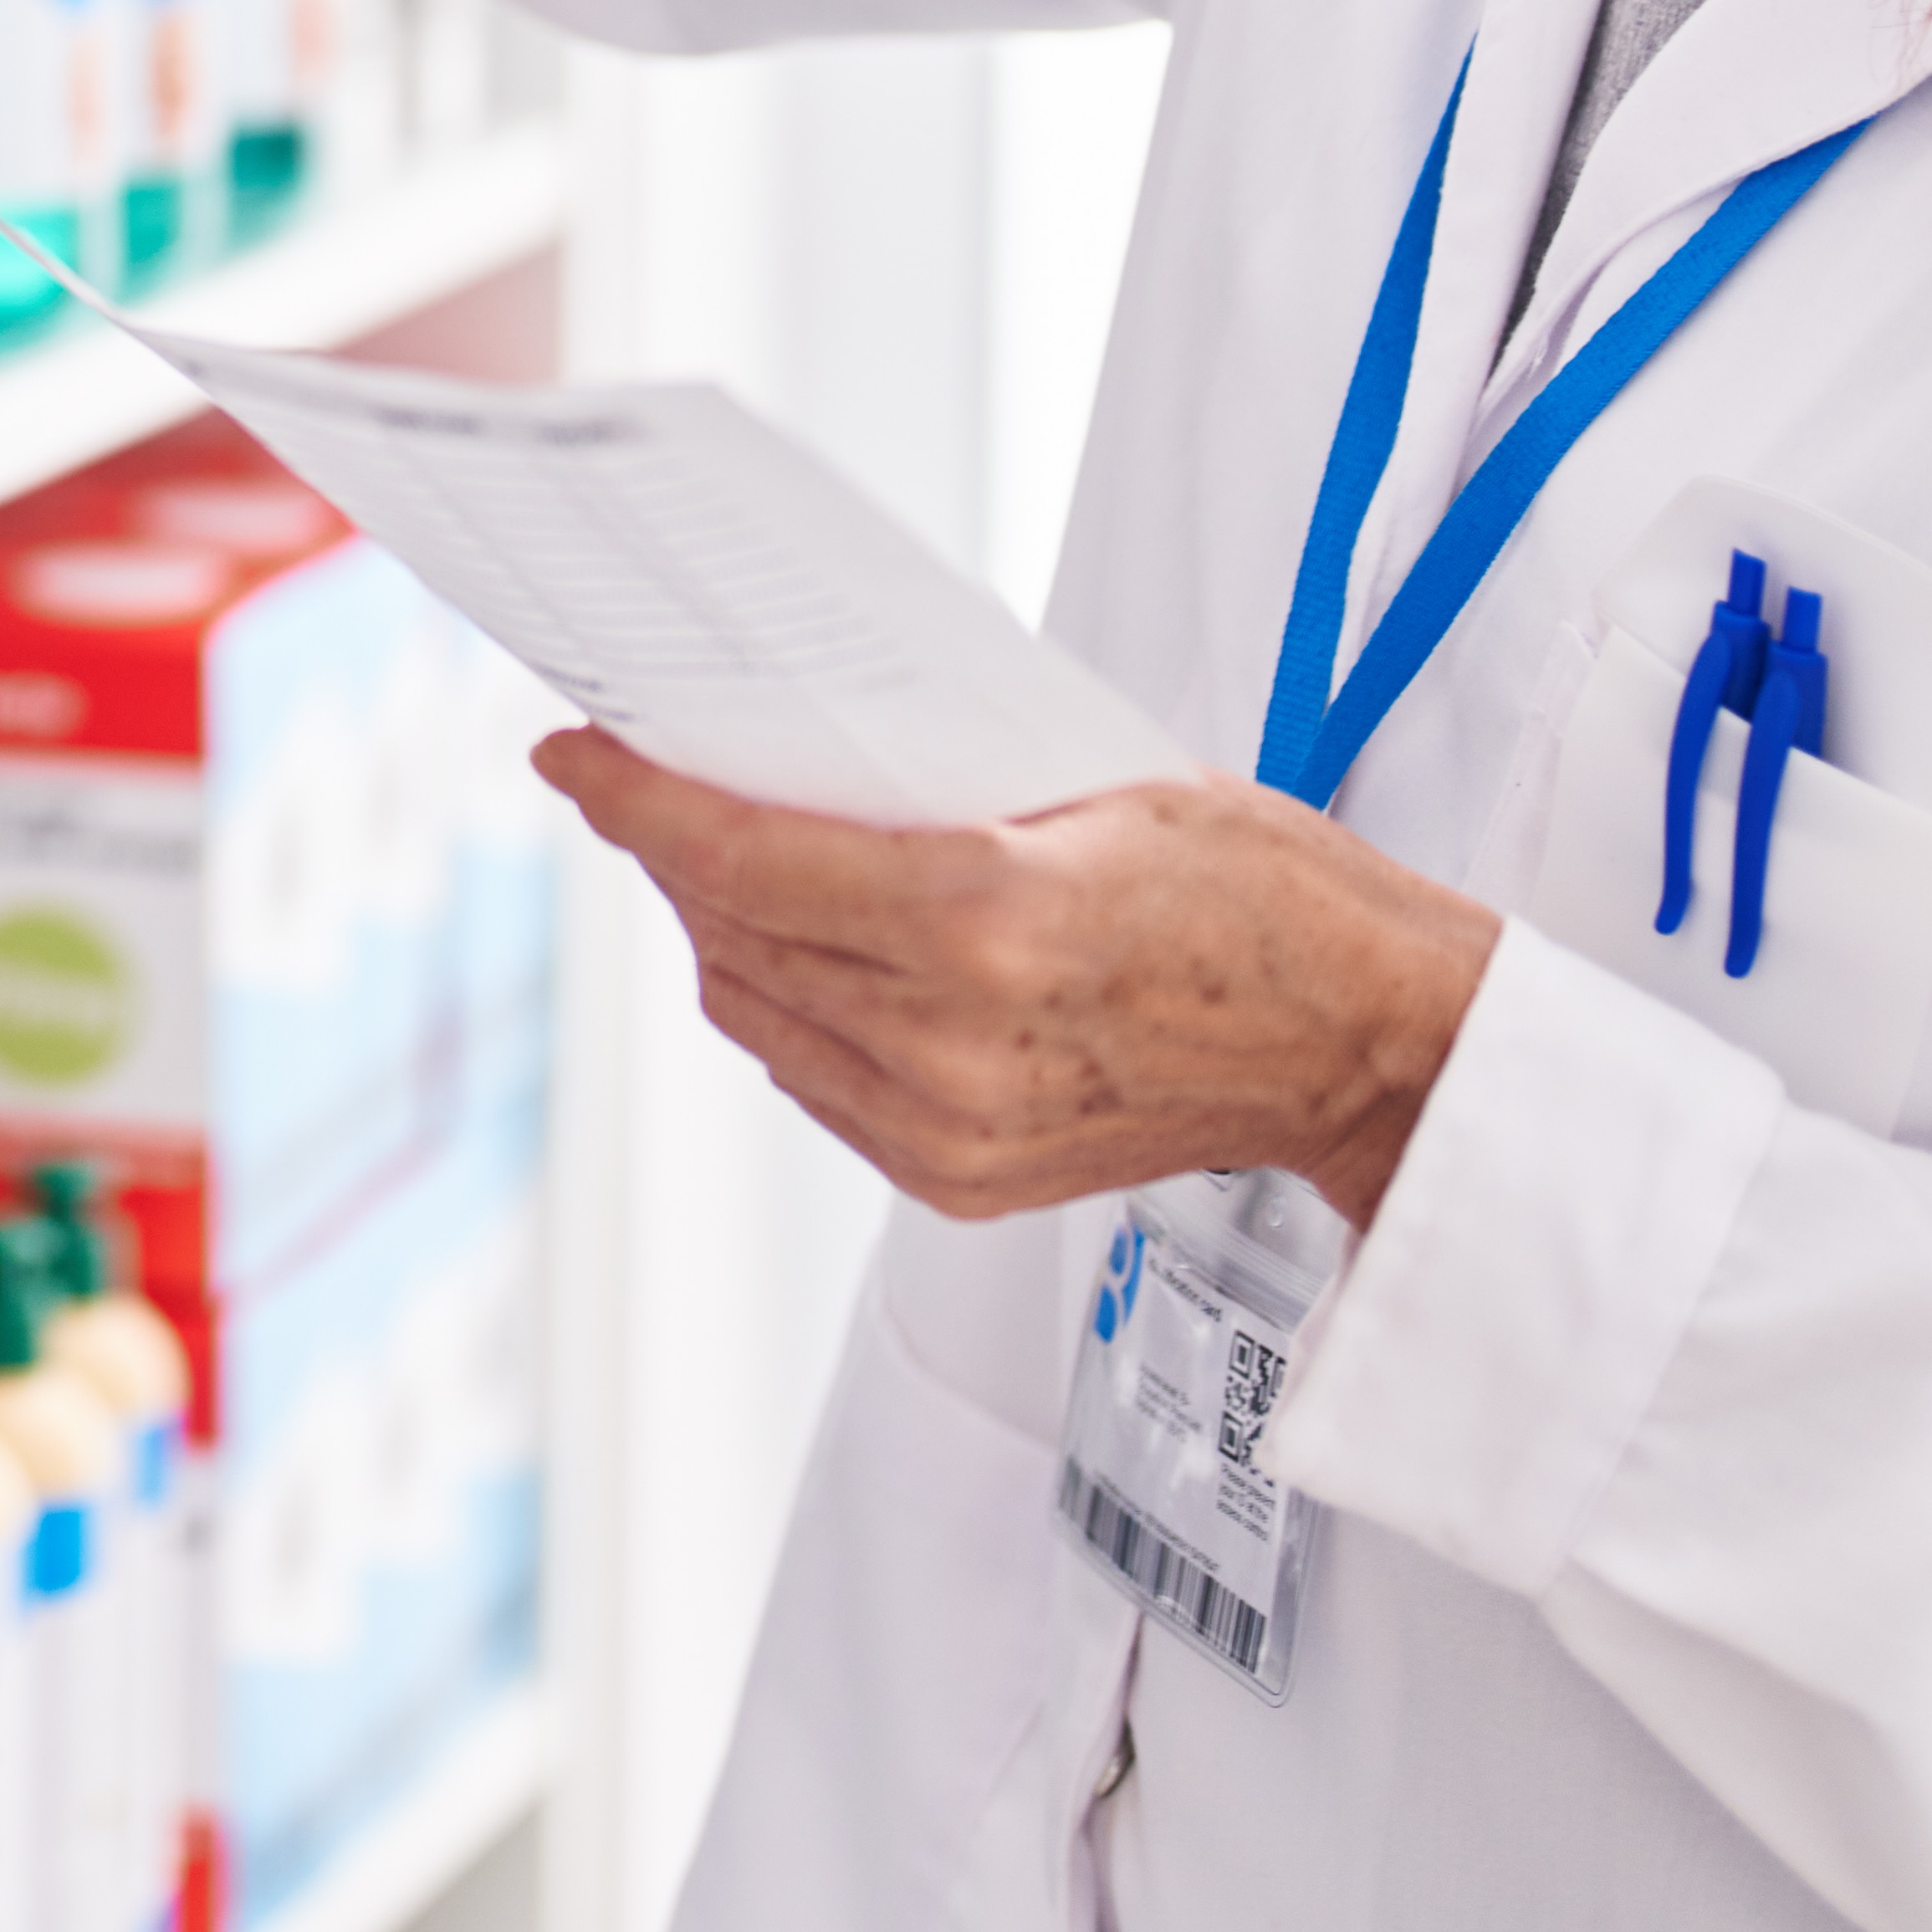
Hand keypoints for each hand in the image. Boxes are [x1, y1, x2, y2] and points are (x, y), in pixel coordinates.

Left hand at [543, 730, 1499, 1231]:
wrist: (1361, 1045)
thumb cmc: (1261, 892)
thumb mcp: (1100, 785)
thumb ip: (932, 786)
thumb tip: (787, 753)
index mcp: (984, 922)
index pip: (741, 857)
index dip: (635, 799)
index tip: (570, 754)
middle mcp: (948, 1040)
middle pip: (730, 932)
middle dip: (670, 851)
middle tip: (646, 783)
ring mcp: (948, 1125)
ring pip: (755, 1011)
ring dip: (719, 930)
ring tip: (715, 857)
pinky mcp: (958, 1179)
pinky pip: (812, 1075)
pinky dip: (785, 1005)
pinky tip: (798, 950)